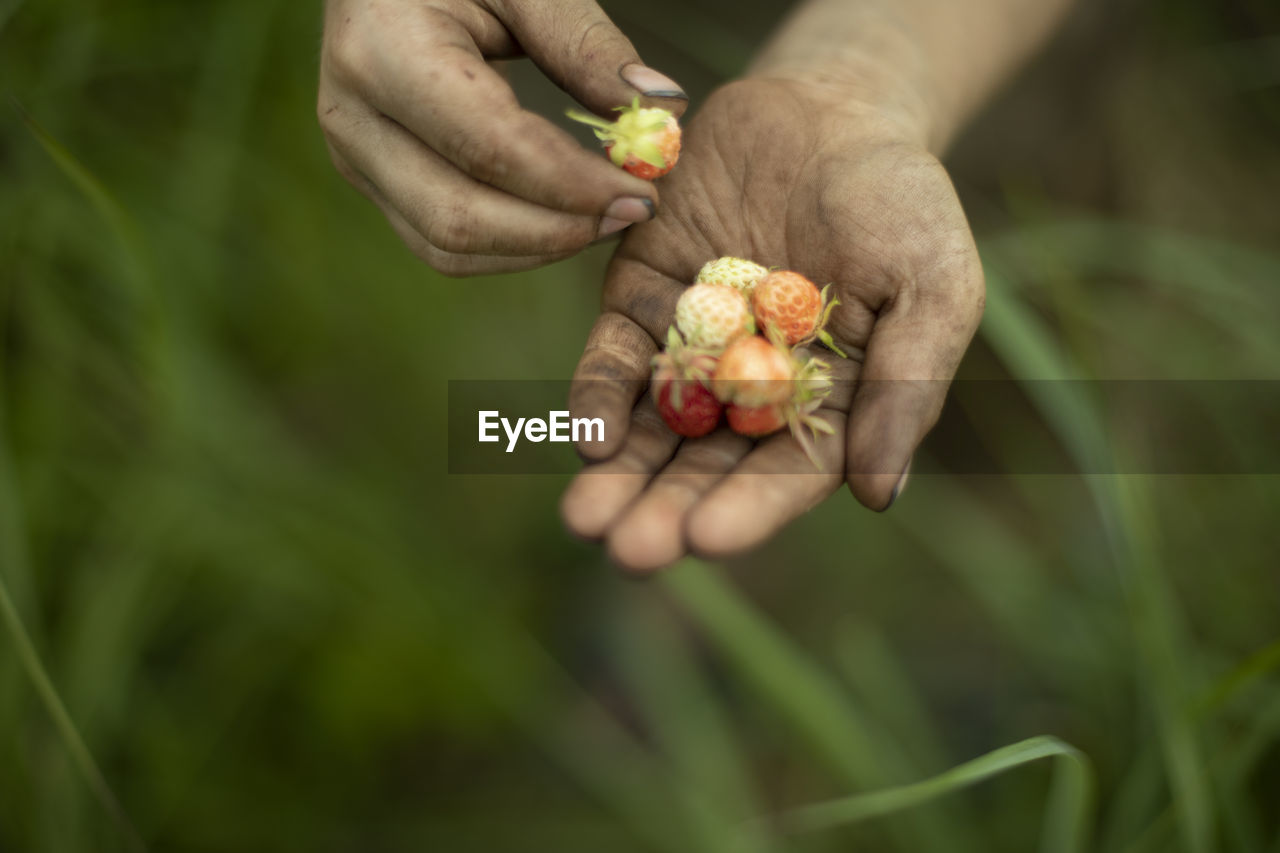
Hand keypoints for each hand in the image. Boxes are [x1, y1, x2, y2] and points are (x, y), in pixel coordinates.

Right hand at [317, 0, 686, 275]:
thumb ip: (586, 43)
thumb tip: (661, 110)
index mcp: (382, 50)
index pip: (487, 146)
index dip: (570, 183)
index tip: (639, 189)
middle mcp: (354, 117)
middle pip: (460, 216)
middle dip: (557, 229)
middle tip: (632, 211)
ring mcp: (356, 157)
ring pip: (448, 247)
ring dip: (537, 247)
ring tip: (605, 216)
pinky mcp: (374, 181)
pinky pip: (441, 243)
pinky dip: (510, 246)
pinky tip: (563, 219)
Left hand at [560, 77, 984, 570]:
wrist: (831, 106)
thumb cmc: (901, 200)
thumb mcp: (932, 285)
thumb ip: (906, 384)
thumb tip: (878, 495)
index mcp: (830, 404)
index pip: (788, 474)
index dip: (748, 509)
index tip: (708, 540)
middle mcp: (753, 392)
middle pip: (707, 465)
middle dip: (665, 509)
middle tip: (628, 552)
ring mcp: (693, 347)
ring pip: (652, 426)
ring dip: (618, 475)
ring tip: (584, 521)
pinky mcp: (643, 299)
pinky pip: (615, 356)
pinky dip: (600, 394)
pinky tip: (587, 434)